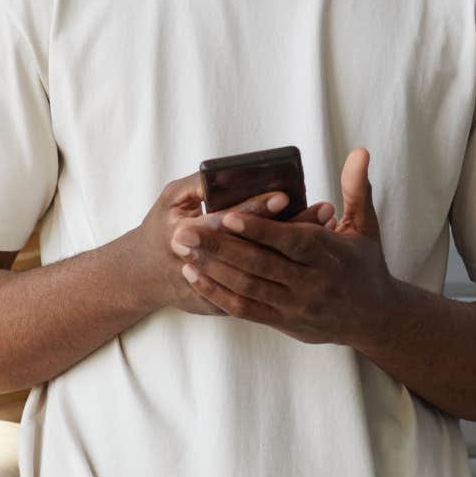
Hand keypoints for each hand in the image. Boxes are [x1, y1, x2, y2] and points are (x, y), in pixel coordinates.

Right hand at [131, 174, 310, 315]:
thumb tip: (226, 172)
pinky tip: (314, 254)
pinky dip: (291, 272)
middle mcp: (207, 266)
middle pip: (256, 248)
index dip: (256, 209)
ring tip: (330, 226)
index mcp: (187, 235)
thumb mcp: (172, 199)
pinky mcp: (229, 304)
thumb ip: (198, 184)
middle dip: (293, 228)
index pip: (228, 222)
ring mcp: (217, 290)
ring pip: (266, 271)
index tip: (286, 196)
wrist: (146, 274)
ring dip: (299, 251)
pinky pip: (266, 288)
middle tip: (327, 210)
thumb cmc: (163, 226)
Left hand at [172, 148, 398, 347]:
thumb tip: (359, 151)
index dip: (260, 230)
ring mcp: (295, 306)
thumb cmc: (366, 265)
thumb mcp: (366, 226)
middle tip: (184, 232)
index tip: (229, 217)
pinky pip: (245, 310)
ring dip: (212, 270)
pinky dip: (218, 293)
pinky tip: (196, 276)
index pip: (291, 241)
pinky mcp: (283, 323)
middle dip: (220, 248)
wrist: (375, 319)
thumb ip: (356, 188)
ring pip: (247, 288)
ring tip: (183, 250)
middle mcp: (311, 283)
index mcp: (330, 255)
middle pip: (260, 265)